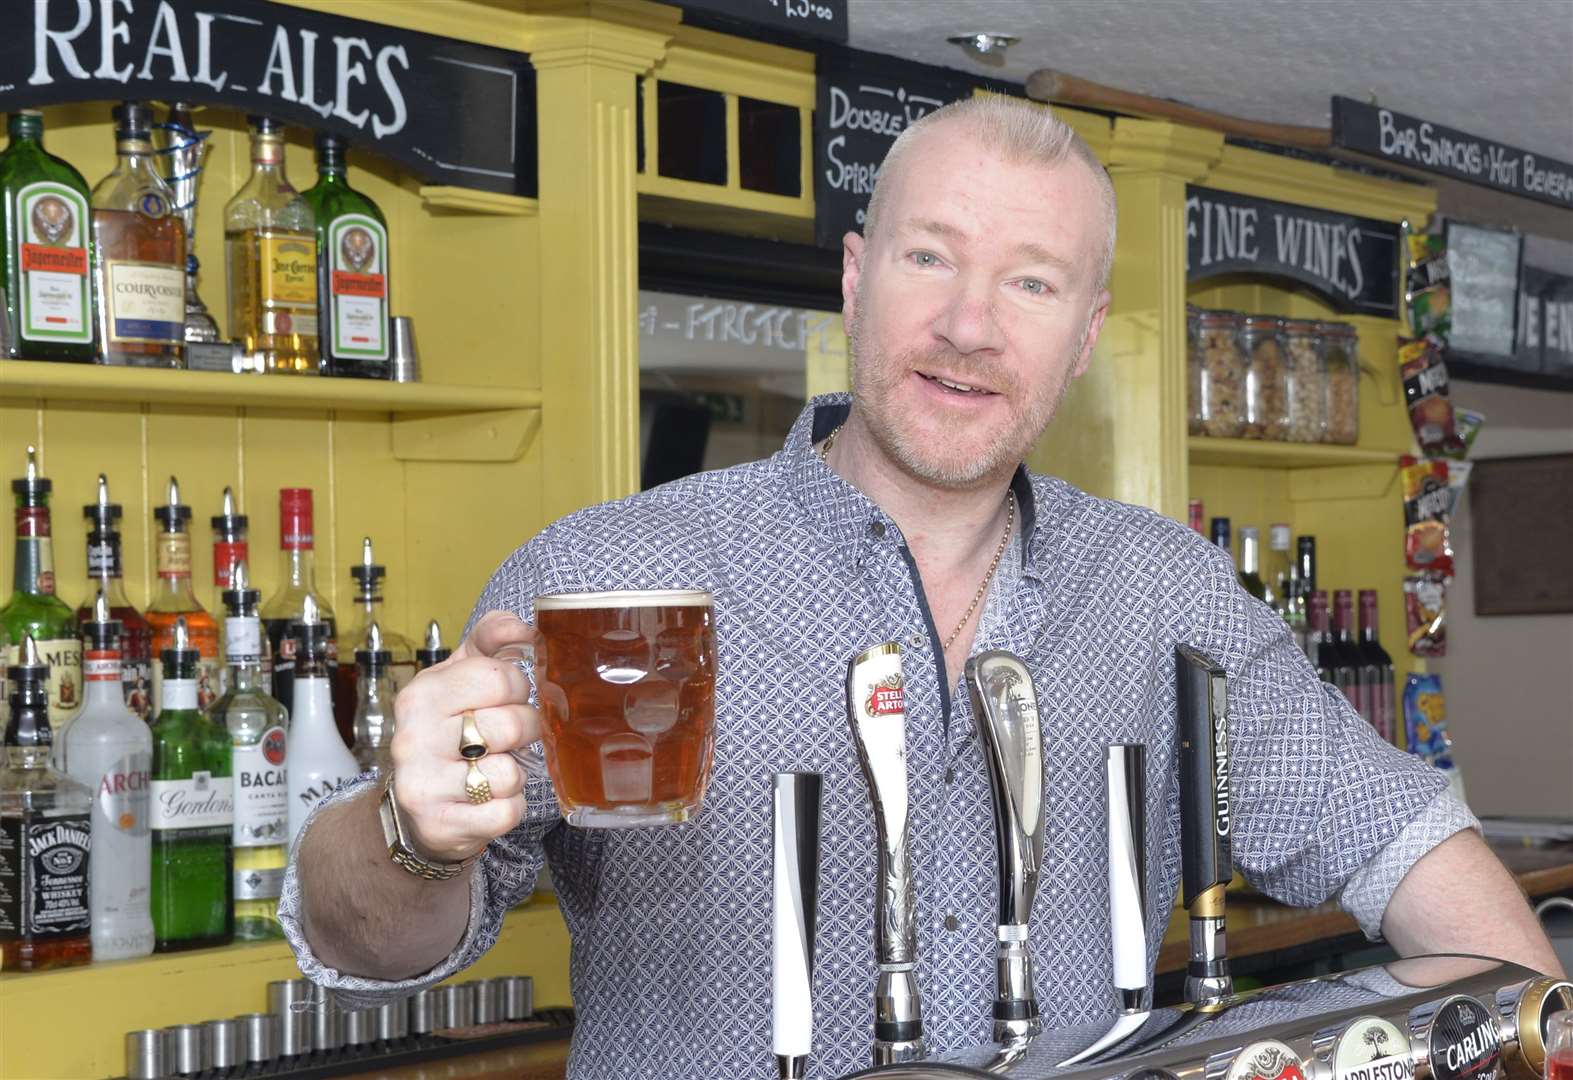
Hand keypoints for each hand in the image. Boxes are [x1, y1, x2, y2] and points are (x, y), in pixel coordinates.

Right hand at [388, 611, 540, 862]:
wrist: (411, 810)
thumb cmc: (445, 735)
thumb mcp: (457, 679)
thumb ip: (489, 642)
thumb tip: (525, 626)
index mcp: (422, 694)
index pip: (499, 677)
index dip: (519, 689)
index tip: (509, 699)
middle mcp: (414, 737)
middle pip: (512, 725)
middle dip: (524, 732)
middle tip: (510, 739)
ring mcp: (423, 784)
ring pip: (510, 773)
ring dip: (515, 774)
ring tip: (493, 770)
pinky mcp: (440, 825)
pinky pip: (505, 812)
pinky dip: (509, 807)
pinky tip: (489, 801)